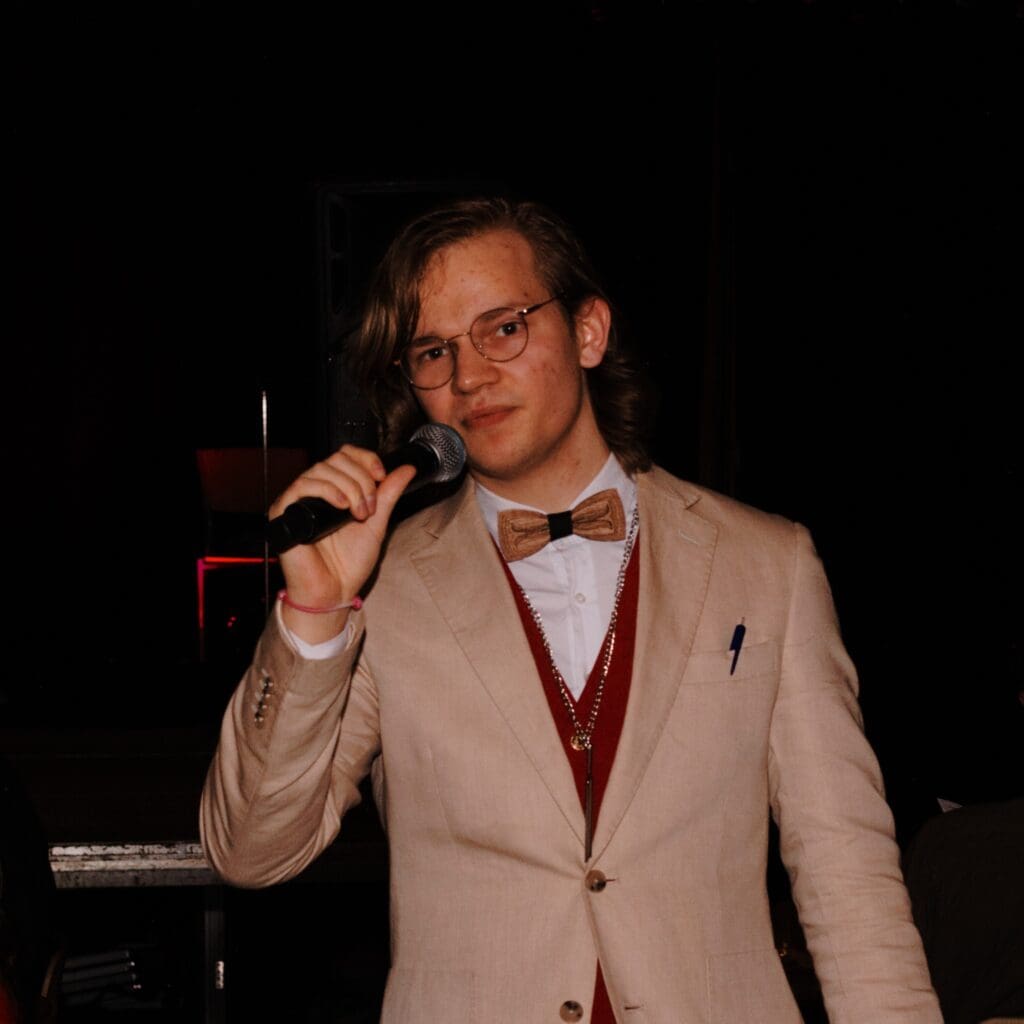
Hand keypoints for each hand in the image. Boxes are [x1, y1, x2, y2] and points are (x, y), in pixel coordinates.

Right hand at [269, 445, 417, 640]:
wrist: (334, 592)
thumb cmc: (349, 564)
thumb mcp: (377, 522)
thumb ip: (389, 494)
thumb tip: (406, 469)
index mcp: (334, 490)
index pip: (345, 455)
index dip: (365, 459)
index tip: (381, 475)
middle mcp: (314, 491)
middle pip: (336, 459)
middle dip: (361, 480)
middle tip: (369, 508)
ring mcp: (298, 500)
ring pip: (322, 469)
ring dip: (349, 488)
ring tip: (359, 514)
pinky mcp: (283, 511)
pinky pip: (302, 485)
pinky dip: (327, 490)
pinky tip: (341, 506)